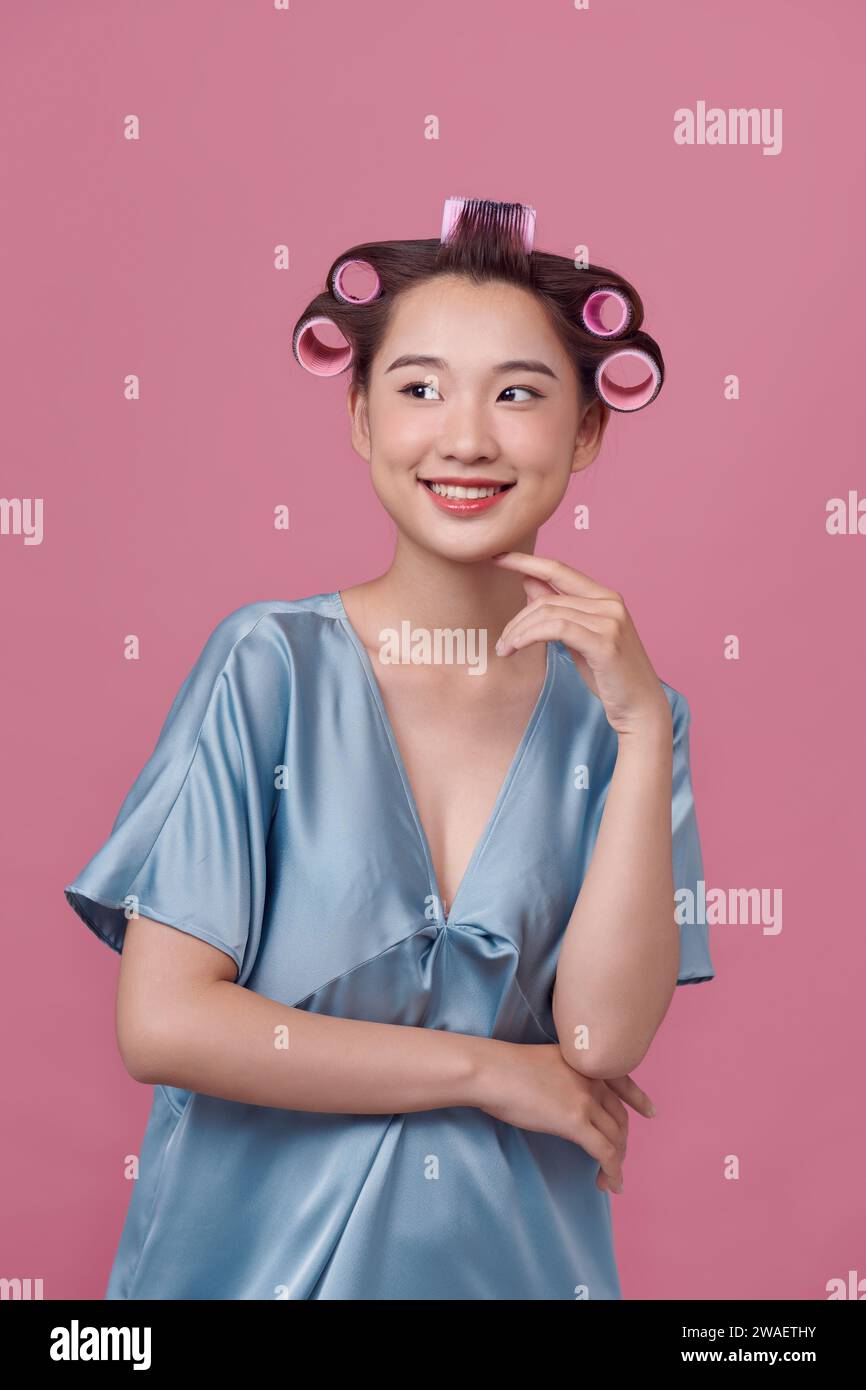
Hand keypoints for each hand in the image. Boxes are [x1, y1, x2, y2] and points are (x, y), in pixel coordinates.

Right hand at [477, 1040, 654, 1195]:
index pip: (621, 1081)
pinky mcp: (576, 1121)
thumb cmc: (503, 1067)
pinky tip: (610, 1184)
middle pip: (618, 1116)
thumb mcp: (543, 1062)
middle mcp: (592, 1078)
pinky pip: (605, 1152)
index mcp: (584, 1062)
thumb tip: (560, 1099)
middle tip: (617, 1161)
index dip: (638, 1099)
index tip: (650, 1112)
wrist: (491, 1070)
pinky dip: (612, 1171)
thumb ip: (562, 1076)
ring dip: (616, 1162)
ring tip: (609, 1180)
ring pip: (615, 1137)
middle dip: (622, 1142)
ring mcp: (586, 1099)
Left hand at [491, 551, 670, 736]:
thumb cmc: (608, 675)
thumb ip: (558, 609)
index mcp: (606, 597)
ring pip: (548, 612)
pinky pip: (556, 628)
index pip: (559, 570)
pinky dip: (530, 635)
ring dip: (518, 632)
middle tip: (501, 643)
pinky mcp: (605, 642)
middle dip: (517, 619)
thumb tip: (528, 581)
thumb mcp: (578, 638)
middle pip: (547, 598)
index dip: (526, 561)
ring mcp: (610, 621)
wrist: (640, 708)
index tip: (497, 556)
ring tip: (505, 650)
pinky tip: (516, 647)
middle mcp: (610, 603)